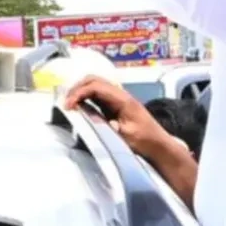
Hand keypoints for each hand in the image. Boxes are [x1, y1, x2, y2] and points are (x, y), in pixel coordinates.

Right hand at [62, 75, 185, 160]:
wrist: (159, 145)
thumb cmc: (145, 141)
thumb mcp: (126, 136)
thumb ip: (108, 126)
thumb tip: (91, 119)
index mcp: (123, 99)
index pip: (96, 87)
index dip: (79, 93)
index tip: (68, 106)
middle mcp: (120, 94)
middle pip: (94, 80)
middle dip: (77, 88)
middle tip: (66, 104)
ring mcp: (118, 98)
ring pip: (95, 85)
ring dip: (80, 91)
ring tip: (70, 104)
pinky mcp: (115, 105)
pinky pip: (98, 95)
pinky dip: (86, 97)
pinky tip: (79, 107)